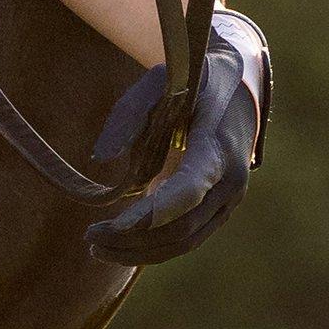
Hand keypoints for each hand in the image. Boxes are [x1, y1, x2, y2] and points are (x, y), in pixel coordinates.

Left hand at [86, 6, 270, 264]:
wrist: (239, 82)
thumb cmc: (192, 78)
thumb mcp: (160, 80)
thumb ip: (130, 113)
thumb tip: (100, 157)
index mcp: (219, 144)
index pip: (189, 189)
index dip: (153, 212)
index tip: (115, 224)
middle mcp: (231, 179)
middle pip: (183, 226)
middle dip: (134, 238)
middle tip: (89, 238)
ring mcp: (229, 197)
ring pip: (186, 240)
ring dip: (141, 251)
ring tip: (97, 249)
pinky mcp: (220, 207)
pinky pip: (189, 236)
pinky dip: (155, 246)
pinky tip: (121, 244)